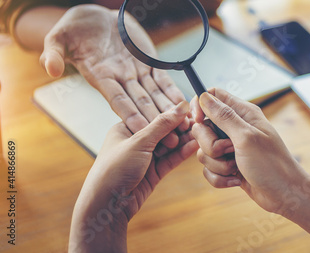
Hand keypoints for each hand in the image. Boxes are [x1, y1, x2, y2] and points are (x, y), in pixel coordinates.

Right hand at [39, 4, 187, 132]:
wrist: (93, 17)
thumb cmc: (72, 28)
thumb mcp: (57, 38)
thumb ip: (53, 53)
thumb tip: (50, 68)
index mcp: (100, 76)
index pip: (117, 99)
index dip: (130, 114)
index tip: (143, 129)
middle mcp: (119, 79)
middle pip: (140, 103)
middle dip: (155, 121)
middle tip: (172, 139)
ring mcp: (134, 72)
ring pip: (154, 94)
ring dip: (168, 110)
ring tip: (184, 125)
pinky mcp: (147, 63)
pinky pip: (162, 79)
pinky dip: (172, 90)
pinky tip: (184, 103)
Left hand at [69, 101, 197, 252]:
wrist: (105, 205)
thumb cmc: (113, 169)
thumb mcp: (139, 141)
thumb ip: (162, 124)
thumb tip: (181, 106)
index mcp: (126, 127)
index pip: (153, 116)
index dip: (171, 114)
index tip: (187, 112)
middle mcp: (136, 141)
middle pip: (163, 130)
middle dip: (179, 127)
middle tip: (196, 124)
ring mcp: (145, 157)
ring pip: (169, 145)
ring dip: (184, 140)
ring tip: (201, 134)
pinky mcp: (154, 172)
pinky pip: (171, 159)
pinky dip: (182, 153)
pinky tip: (194, 146)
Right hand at [190, 88, 309, 213]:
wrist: (285, 194)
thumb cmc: (271, 164)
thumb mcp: (246, 137)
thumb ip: (224, 117)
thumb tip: (204, 96)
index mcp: (243, 113)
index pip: (213, 96)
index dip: (201, 105)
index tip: (199, 120)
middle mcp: (235, 128)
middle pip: (203, 127)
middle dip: (210, 144)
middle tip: (229, 150)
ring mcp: (231, 148)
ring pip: (204, 151)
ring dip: (217, 164)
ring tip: (236, 167)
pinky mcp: (228, 165)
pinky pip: (209, 169)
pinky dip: (219, 177)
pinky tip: (236, 180)